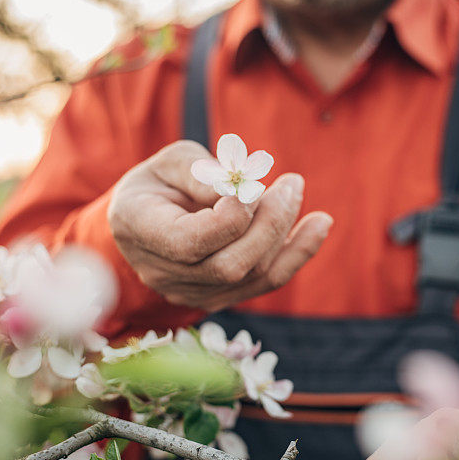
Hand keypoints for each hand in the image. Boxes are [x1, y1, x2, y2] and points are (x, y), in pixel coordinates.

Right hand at [108, 140, 332, 310]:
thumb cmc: (160, 182)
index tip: (249, 182)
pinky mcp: (220, 298)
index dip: (230, 215)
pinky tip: (319, 225)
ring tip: (296, 191)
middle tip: (291, 183)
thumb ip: (203, 172)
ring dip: (287, 233)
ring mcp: (192, 294)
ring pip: (254, 276)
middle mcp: (163, 274)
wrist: (146, 221)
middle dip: (270, 222)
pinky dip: (298, 253)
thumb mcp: (172, 161)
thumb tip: (243, 190)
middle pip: (231, 264)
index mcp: (139, 231)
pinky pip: (267, 282)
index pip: (191, 242)